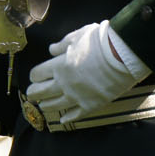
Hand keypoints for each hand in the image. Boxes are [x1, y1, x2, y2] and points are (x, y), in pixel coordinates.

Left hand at [26, 21, 149, 121]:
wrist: (122, 55)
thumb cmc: (100, 41)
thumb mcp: (78, 36)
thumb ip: (63, 44)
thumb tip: (51, 49)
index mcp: (59, 66)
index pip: (37, 74)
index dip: (34, 75)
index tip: (35, 76)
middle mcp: (64, 83)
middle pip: (41, 92)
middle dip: (34, 92)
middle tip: (31, 94)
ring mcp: (77, 96)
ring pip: (55, 105)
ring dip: (46, 105)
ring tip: (42, 105)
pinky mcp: (91, 105)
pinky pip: (76, 114)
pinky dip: (68, 117)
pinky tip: (63, 119)